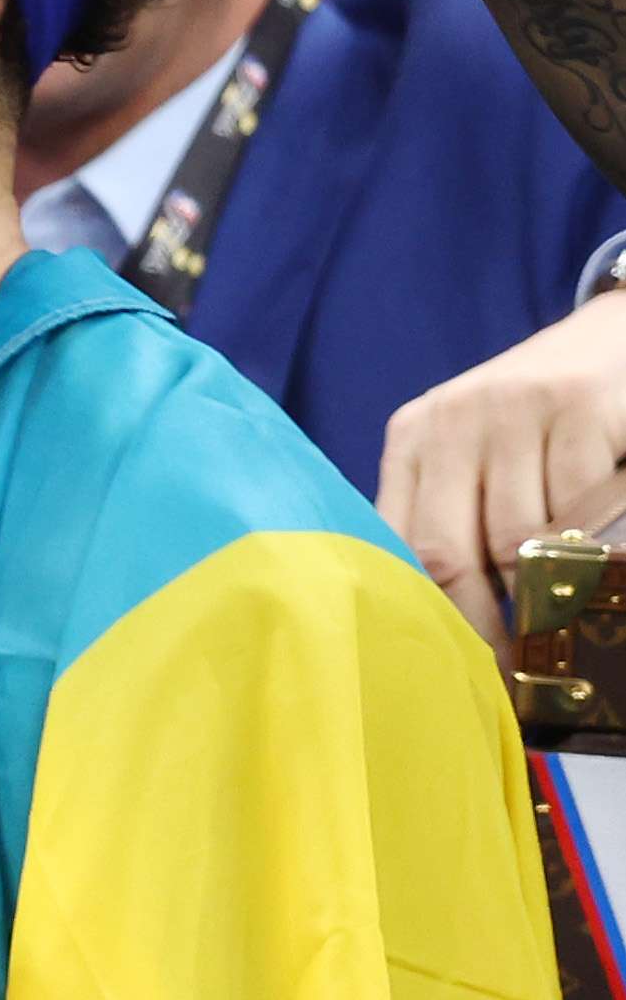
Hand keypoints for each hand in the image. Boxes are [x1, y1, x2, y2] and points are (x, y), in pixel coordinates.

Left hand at [378, 287, 625, 629]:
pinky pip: (580, 501)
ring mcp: (514, 410)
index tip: (448, 664)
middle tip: (513, 663)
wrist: (616, 335)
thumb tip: (437, 612)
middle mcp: (452, 421)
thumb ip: (451, 510)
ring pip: (520, 536)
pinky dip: (594, 537)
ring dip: (545, 583)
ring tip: (564, 606)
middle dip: (482, 619)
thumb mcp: (478, 448)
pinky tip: (601, 550)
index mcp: (413, 437)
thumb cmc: (543, 412)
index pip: (395, 540)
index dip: (423, 611)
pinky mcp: (578, 406)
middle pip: (448, 549)